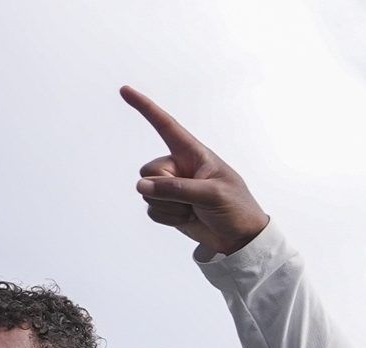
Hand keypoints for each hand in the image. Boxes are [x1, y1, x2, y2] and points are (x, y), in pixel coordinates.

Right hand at [121, 86, 270, 257]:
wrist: (240, 239)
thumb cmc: (235, 208)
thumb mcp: (212, 194)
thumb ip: (177, 189)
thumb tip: (143, 187)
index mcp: (194, 154)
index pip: (166, 126)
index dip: (145, 108)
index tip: (125, 90)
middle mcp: (179, 167)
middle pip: (150, 171)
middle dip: (167, 189)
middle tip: (194, 200)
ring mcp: (172, 188)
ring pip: (148, 192)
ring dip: (170, 207)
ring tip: (195, 210)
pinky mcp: (168, 207)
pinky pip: (152, 209)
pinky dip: (168, 218)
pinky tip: (188, 219)